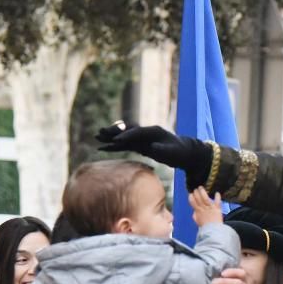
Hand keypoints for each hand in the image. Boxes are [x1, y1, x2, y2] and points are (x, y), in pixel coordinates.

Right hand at [96, 123, 211, 174]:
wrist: (185, 153)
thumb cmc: (180, 153)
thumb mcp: (173, 153)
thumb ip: (163, 150)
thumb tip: (153, 147)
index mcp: (154, 131)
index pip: (137, 132)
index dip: (127, 136)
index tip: (118, 140)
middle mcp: (146, 133)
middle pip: (127, 130)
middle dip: (114, 132)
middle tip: (100, 133)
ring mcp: (142, 139)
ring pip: (124, 137)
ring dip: (111, 137)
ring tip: (97, 137)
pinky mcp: (140, 145)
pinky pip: (125, 145)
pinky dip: (114, 146)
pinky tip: (103, 148)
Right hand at [190, 187, 222, 226]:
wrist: (212, 231)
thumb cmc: (206, 228)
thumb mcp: (198, 222)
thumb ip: (195, 216)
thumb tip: (194, 212)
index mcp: (198, 212)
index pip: (193, 203)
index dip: (191, 198)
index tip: (190, 194)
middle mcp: (203, 209)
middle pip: (198, 199)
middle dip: (196, 193)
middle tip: (195, 189)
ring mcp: (210, 208)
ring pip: (205, 199)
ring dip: (203, 193)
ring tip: (201, 188)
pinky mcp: (217, 209)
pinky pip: (217, 202)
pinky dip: (217, 197)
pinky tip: (217, 193)